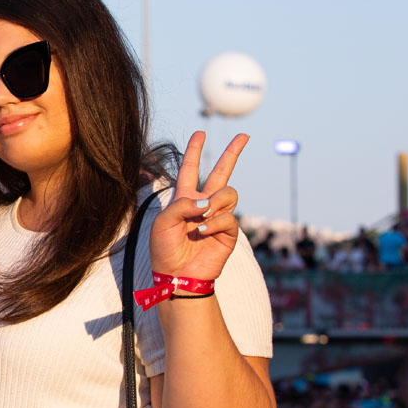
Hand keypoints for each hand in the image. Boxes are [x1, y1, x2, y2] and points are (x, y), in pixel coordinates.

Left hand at [150, 131, 246, 279]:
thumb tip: (207, 201)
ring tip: (201, 218)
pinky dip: (215, 222)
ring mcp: (218, 216)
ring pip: (228, 193)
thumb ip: (181, 205)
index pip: (189, 169)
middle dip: (232, 153)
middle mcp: (203, 204)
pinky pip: (228, 217)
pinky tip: (203, 231)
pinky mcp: (228, 232)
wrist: (176, 274)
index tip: (200, 133)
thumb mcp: (163, 222)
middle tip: (244, 135)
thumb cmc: (164, 248)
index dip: (194, 151)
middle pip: (221, 172)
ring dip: (215, 202)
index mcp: (184, 198)